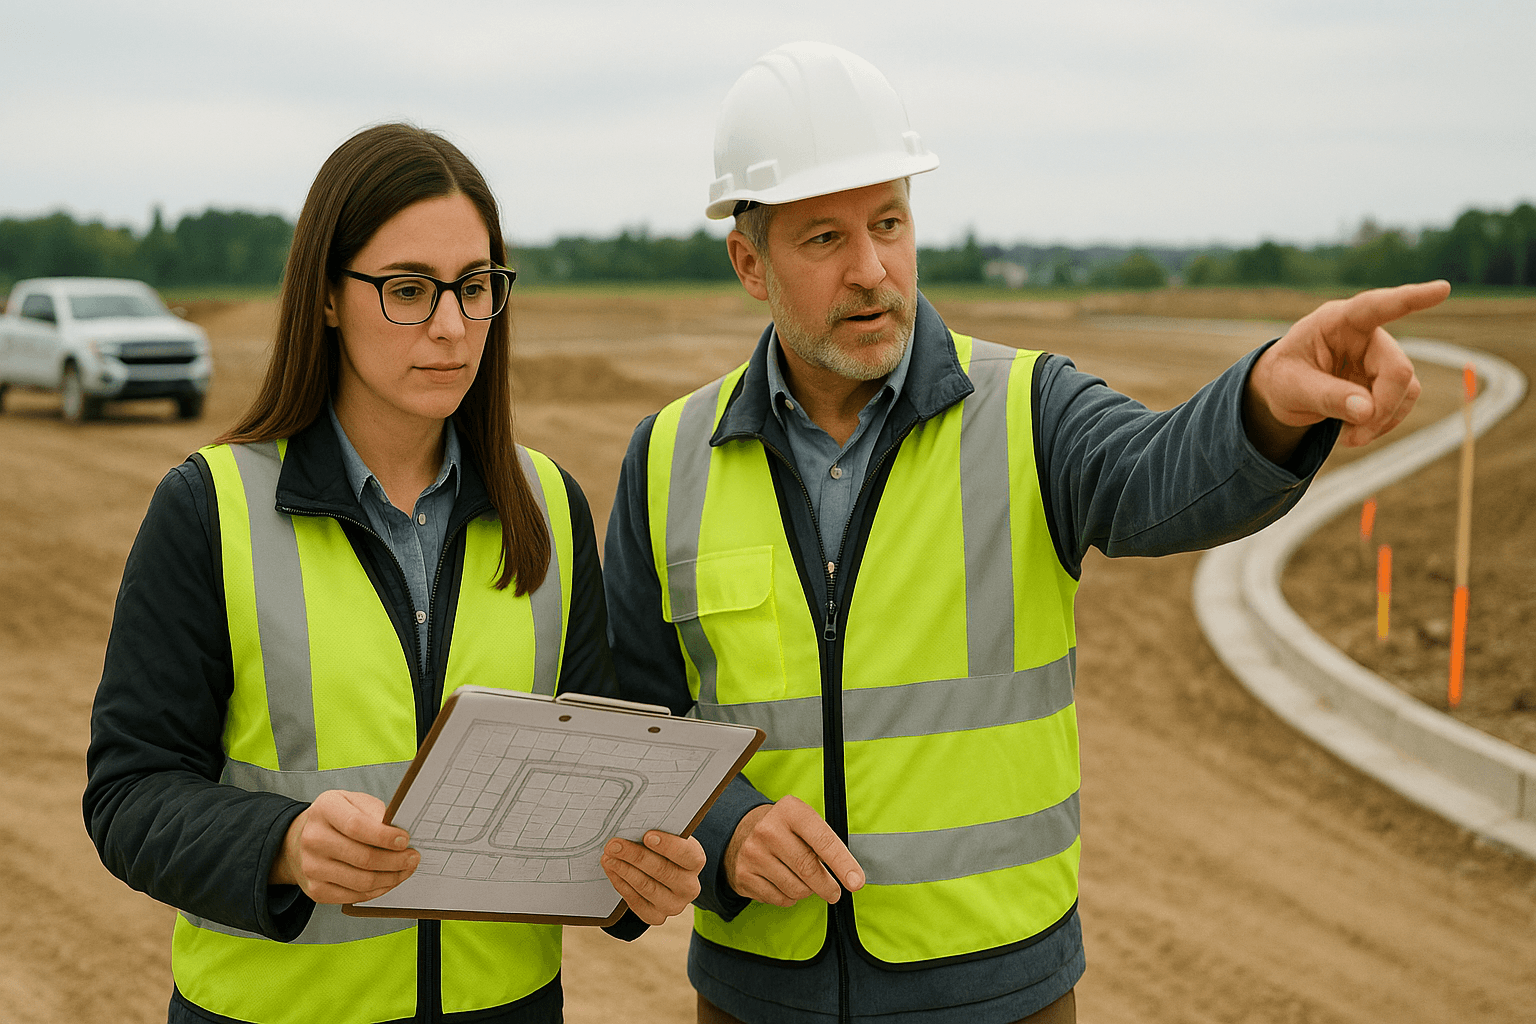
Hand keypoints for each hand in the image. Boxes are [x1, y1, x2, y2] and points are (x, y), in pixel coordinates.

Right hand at [268, 790, 418, 903]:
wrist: (303, 839)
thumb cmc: (338, 818)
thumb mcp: (354, 802)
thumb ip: (375, 812)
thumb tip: (398, 832)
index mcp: (325, 809)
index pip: (356, 826)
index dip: (384, 836)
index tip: (405, 840)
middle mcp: (313, 839)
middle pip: (363, 858)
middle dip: (395, 861)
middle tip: (413, 858)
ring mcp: (312, 867)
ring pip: (361, 882)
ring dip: (391, 878)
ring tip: (404, 870)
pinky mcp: (316, 890)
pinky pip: (354, 896)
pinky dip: (377, 891)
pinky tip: (388, 881)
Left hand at [600, 830, 705, 925]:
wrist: (661, 872)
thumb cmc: (662, 848)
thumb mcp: (666, 836)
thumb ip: (657, 831)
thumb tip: (634, 824)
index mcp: (696, 862)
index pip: (687, 855)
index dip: (668, 846)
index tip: (648, 836)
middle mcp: (689, 887)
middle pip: (663, 871)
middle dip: (635, 856)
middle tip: (614, 844)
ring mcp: (674, 905)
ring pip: (647, 887)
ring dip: (624, 870)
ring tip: (608, 857)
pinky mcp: (656, 917)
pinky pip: (636, 902)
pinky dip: (621, 885)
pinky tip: (612, 871)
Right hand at [722, 795, 864, 906]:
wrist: (741, 831)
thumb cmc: (785, 829)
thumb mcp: (804, 822)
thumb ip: (826, 842)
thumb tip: (851, 875)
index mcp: (790, 810)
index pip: (822, 840)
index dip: (842, 863)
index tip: (856, 882)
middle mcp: (768, 829)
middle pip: (808, 869)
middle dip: (828, 886)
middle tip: (834, 891)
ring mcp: (753, 853)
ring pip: (795, 888)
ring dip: (807, 891)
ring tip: (804, 881)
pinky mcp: (743, 875)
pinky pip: (779, 899)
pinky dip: (789, 897)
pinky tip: (785, 884)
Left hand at [1244, 280, 1449, 460]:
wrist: (1282, 391)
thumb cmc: (1282, 378)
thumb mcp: (1290, 388)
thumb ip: (1326, 396)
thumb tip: (1368, 411)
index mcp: (1336, 322)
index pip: (1374, 307)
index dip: (1410, 298)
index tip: (1442, 289)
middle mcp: (1364, 334)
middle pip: (1398, 369)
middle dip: (1382, 408)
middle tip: (1354, 437)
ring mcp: (1378, 356)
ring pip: (1406, 388)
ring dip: (1383, 420)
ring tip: (1349, 437)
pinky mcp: (1385, 378)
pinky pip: (1401, 403)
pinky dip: (1383, 423)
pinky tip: (1356, 431)